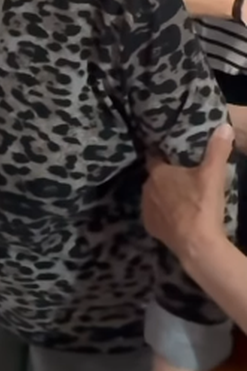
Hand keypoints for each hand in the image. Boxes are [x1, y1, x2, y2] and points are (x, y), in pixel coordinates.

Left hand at [142, 125, 233, 268]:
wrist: (197, 244)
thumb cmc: (202, 205)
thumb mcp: (214, 174)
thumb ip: (217, 149)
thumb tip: (224, 127)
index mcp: (158, 173)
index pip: (154, 157)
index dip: (163, 155)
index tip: (172, 155)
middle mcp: (146, 188)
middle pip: (155, 178)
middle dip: (166, 178)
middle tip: (184, 179)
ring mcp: (146, 209)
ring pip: (154, 196)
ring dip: (164, 196)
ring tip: (181, 198)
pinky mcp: (149, 227)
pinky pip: (155, 214)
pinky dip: (163, 214)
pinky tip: (176, 217)